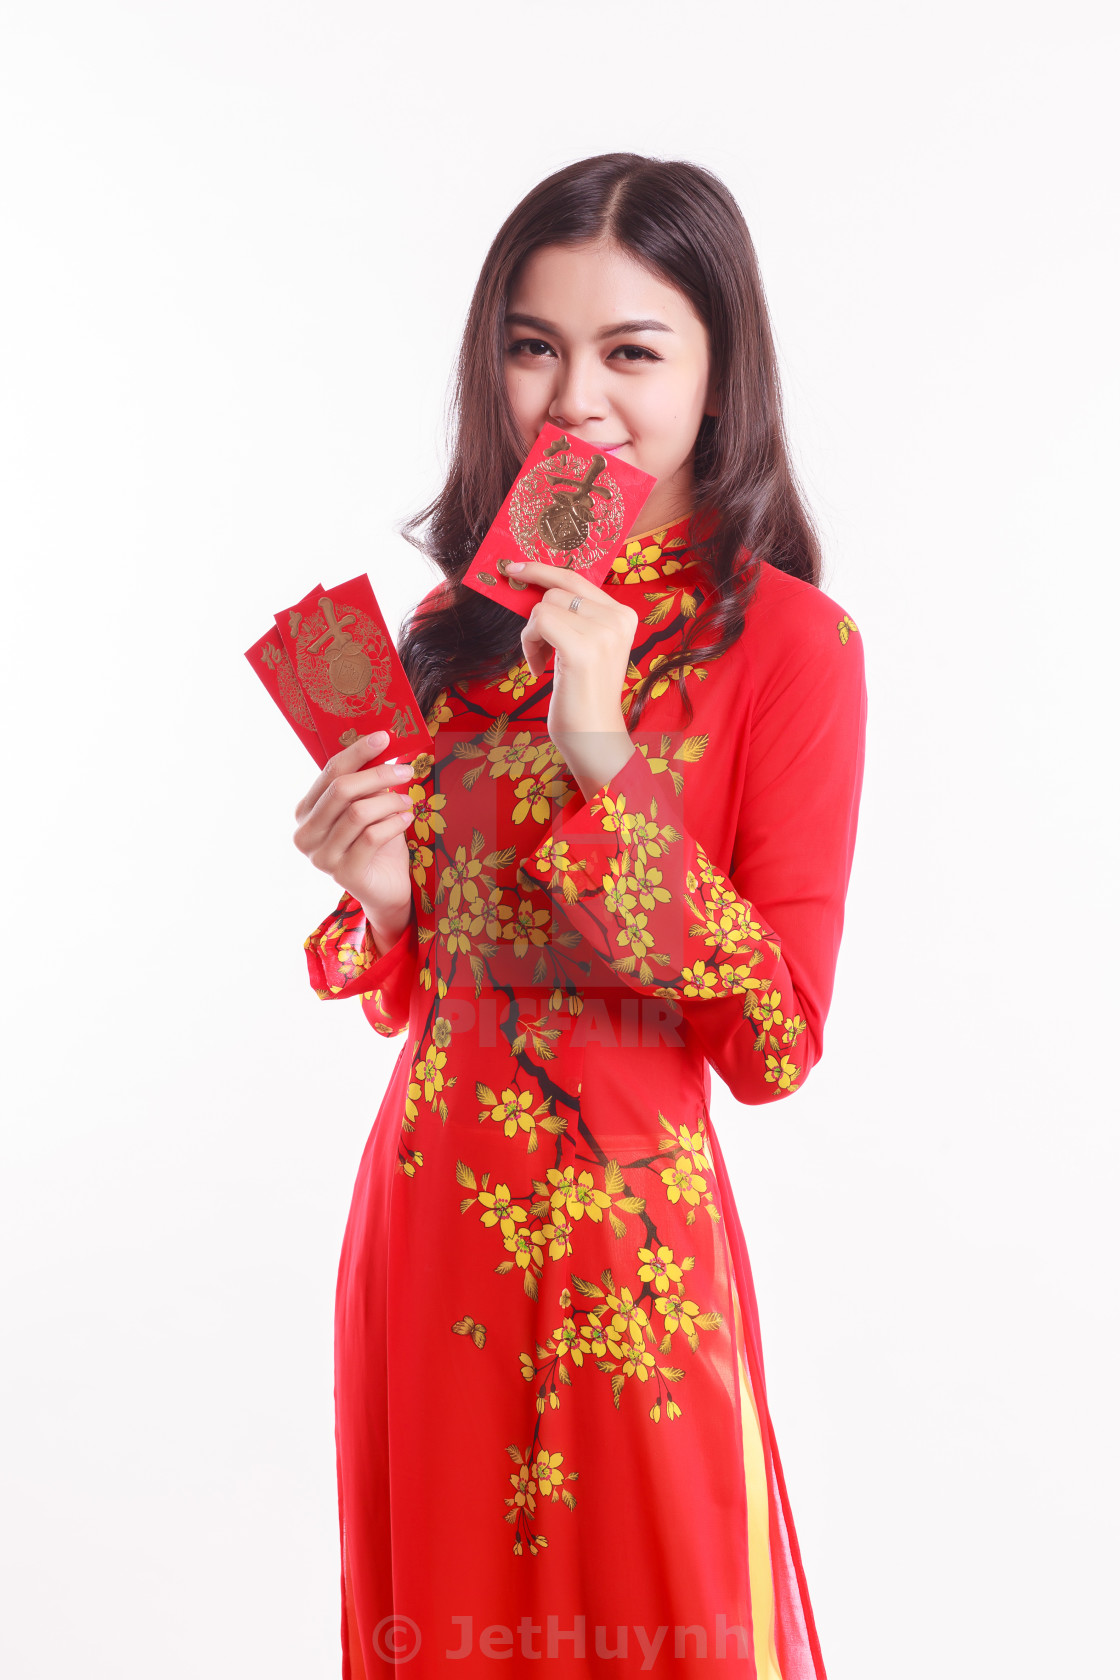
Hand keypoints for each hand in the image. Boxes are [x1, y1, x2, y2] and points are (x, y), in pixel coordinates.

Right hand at [292, 731, 416, 951]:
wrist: (387, 887)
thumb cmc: (377, 843)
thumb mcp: (369, 806)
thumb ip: (366, 782)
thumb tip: (382, 744)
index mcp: (306, 812)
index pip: (330, 772)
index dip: (358, 751)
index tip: (385, 737)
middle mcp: (306, 835)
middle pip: (341, 790)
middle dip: (378, 774)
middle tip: (407, 771)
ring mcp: (322, 857)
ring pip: (358, 813)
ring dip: (390, 801)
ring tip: (407, 802)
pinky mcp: (343, 875)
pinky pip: (372, 836)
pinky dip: (394, 823)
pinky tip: (406, 820)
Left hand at [509, 559, 638, 798]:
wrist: (594, 737)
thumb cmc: (583, 696)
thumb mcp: (583, 646)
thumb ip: (570, 616)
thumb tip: (532, 587)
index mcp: (623, 615)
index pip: (577, 578)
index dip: (543, 570)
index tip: (516, 567)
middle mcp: (619, 618)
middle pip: (558, 587)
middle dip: (535, 607)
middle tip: (525, 618)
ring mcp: (603, 632)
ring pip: (544, 605)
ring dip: (532, 634)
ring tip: (543, 661)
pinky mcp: (583, 649)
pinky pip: (539, 622)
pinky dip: (530, 644)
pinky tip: (540, 668)